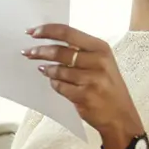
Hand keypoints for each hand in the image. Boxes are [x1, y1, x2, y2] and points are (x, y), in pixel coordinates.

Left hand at [22, 24, 144, 148]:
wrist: (121, 117)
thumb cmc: (108, 87)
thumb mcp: (101, 62)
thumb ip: (80, 50)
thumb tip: (49, 41)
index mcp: (101, 48)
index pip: (68, 32)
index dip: (46, 30)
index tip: (31, 32)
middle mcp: (98, 61)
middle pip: (59, 51)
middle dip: (39, 51)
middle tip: (27, 52)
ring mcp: (91, 79)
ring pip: (57, 70)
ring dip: (47, 70)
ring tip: (44, 70)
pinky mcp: (84, 96)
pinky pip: (59, 86)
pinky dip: (54, 84)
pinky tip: (56, 83)